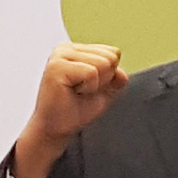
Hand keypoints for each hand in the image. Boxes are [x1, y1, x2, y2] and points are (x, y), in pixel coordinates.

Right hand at [10, 42, 127, 177]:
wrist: (56, 129)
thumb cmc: (75, 110)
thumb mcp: (104, 92)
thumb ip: (116, 78)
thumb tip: (121, 74)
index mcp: (76, 50)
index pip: (113, 53)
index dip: (108, 76)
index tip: (87, 87)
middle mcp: (66, 48)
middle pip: (110, 57)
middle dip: (102, 80)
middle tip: (81, 92)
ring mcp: (60, 55)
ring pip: (103, 63)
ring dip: (94, 85)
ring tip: (76, 92)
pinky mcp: (57, 67)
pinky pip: (92, 72)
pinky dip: (88, 88)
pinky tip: (72, 92)